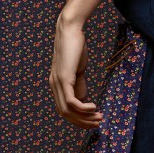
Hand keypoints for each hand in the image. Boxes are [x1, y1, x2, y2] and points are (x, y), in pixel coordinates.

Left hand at [49, 15, 103, 129]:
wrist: (69, 29)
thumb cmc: (75, 46)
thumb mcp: (76, 69)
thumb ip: (78, 83)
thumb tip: (83, 99)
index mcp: (56, 85)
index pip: (64, 110)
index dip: (77, 119)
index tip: (92, 120)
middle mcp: (54, 86)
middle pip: (65, 114)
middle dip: (82, 122)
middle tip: (98, 123)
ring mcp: (58, 82)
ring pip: (68, 111)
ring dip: (84, 117)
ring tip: (98, 117)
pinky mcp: (64, 78)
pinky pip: (72, 101)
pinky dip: (83, 109)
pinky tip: (94, 107)